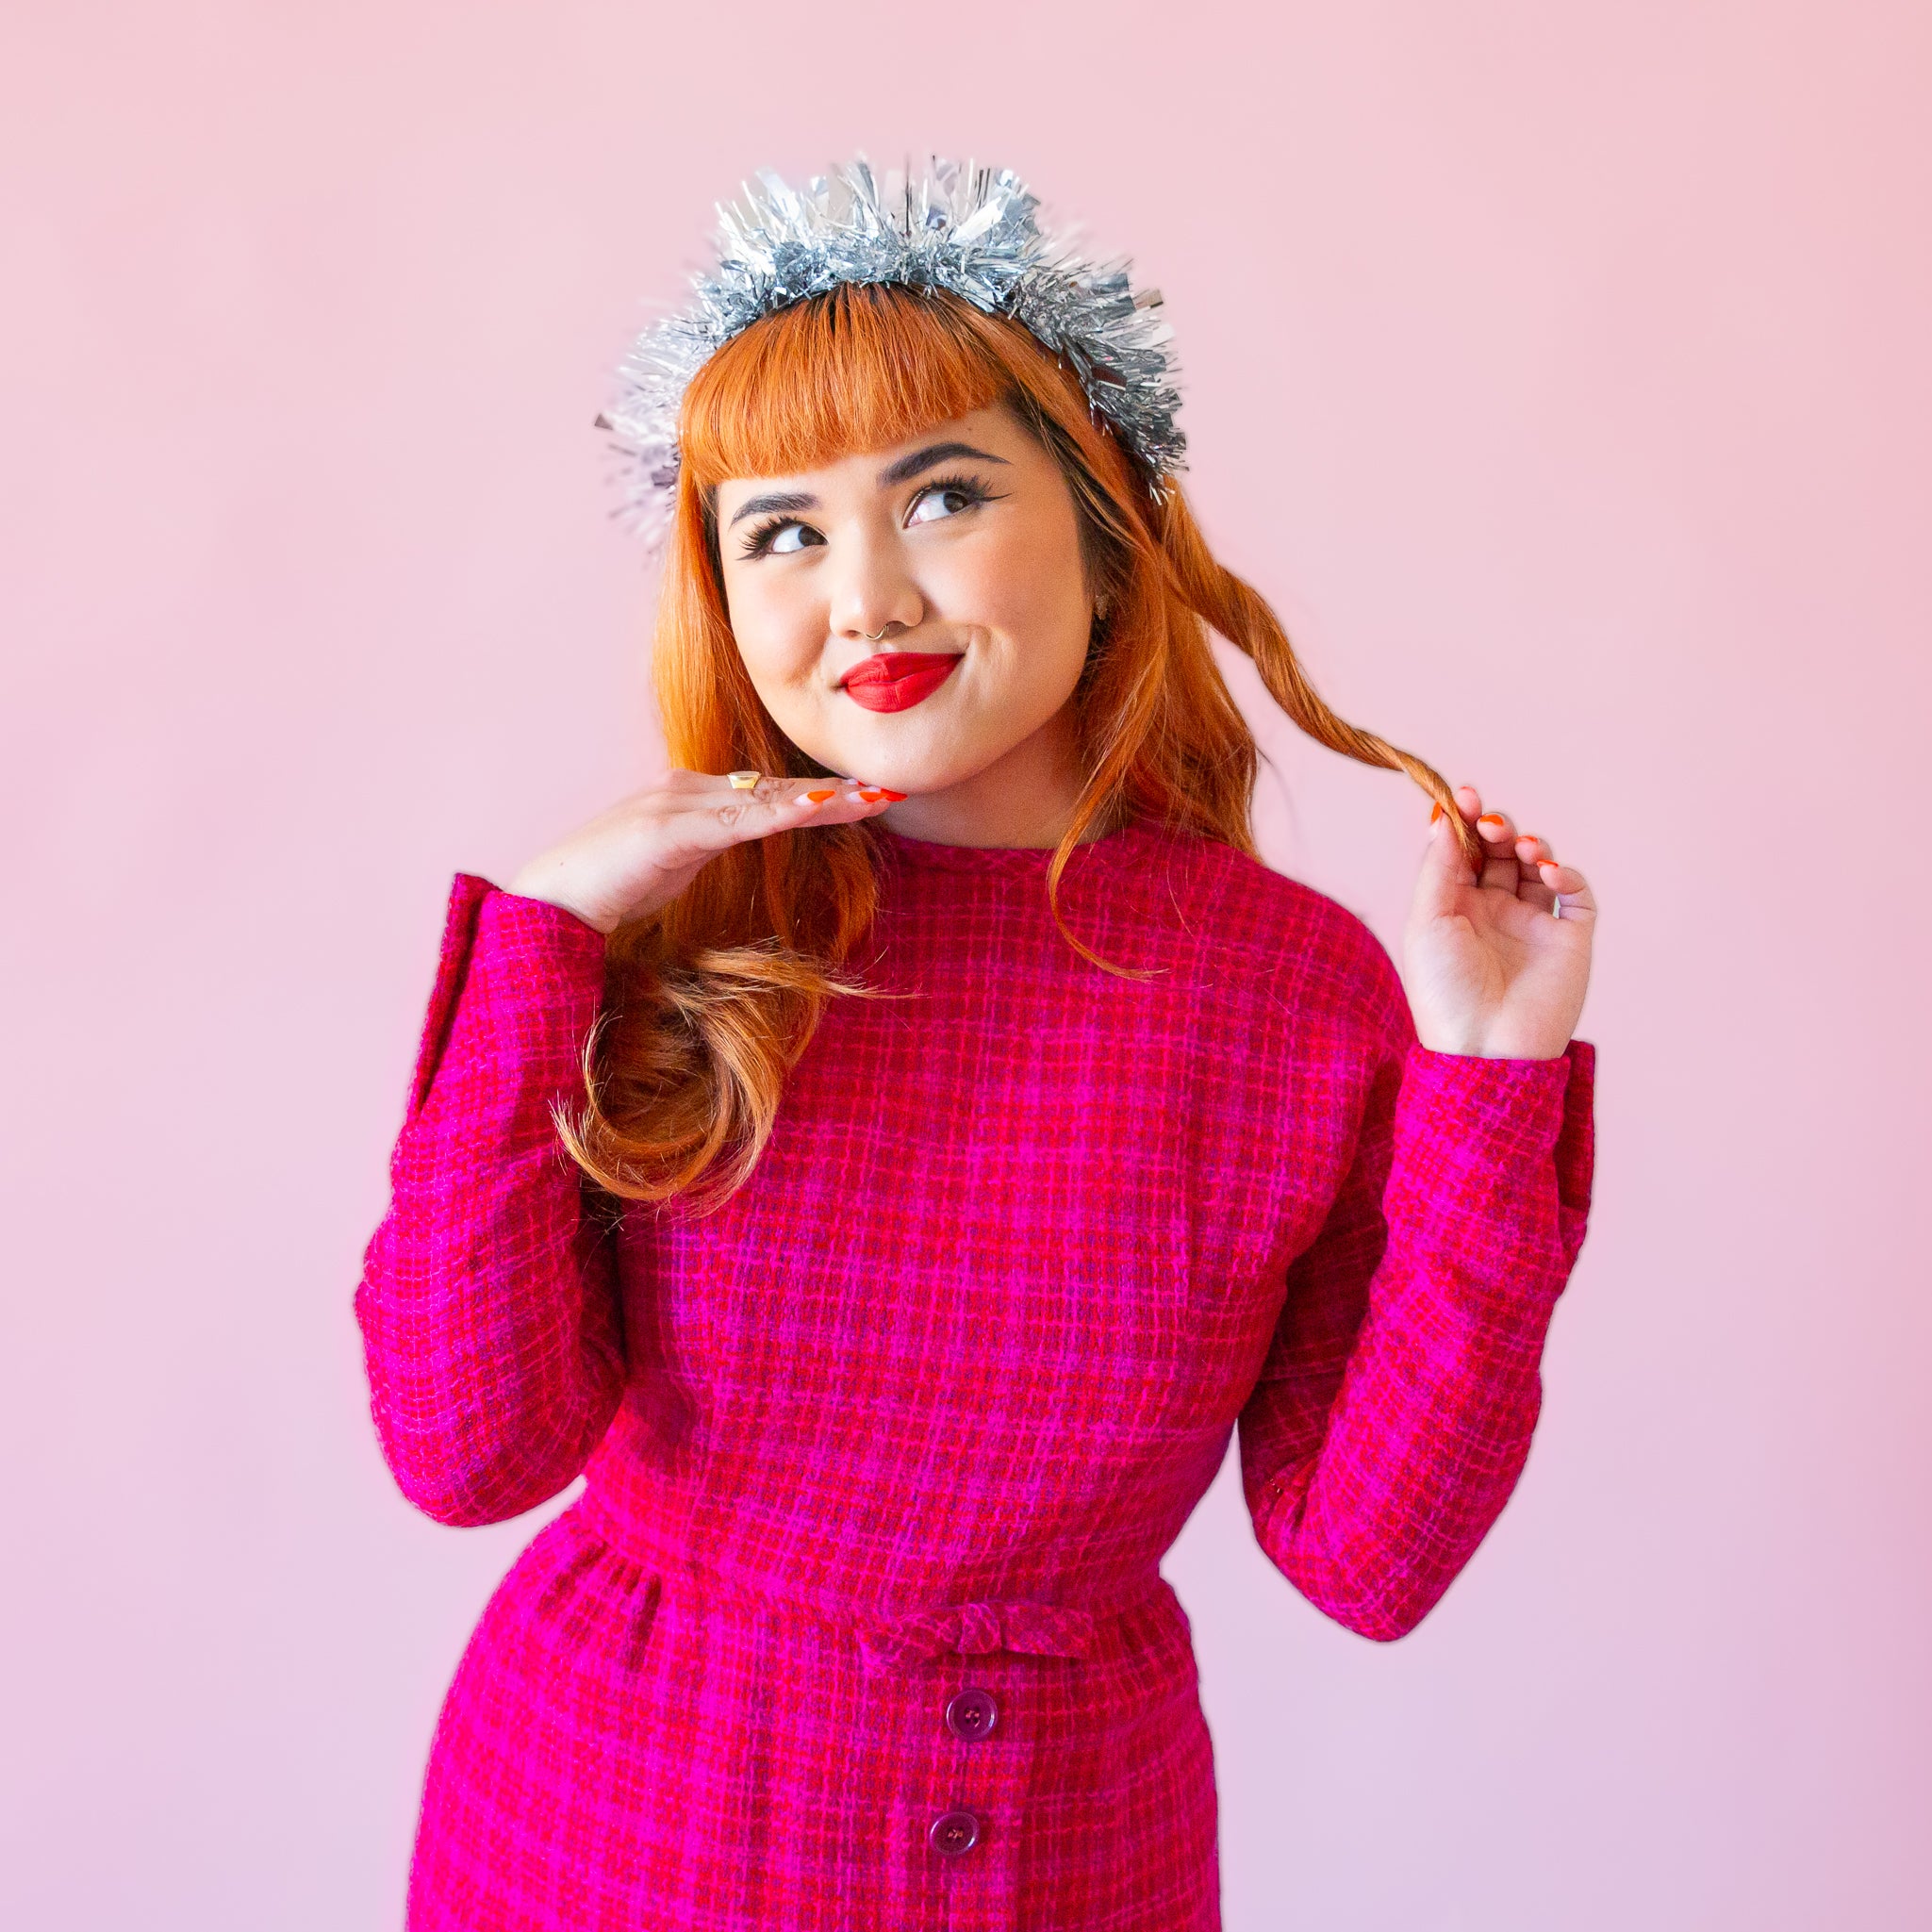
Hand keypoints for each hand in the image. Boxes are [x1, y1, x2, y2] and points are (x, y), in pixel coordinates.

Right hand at [507, 769, 903, 934]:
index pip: (763, 794)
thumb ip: (702, 849)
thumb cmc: (602, 892)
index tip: (863, 799)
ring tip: (868, 798)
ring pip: (762, 798)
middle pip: (772, 789)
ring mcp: (674, 806)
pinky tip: (815, 807)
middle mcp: (684, 790)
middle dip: (832, 793)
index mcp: (687, 800)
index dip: (813, 796)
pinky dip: (779, 812)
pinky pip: (736, 819)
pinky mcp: (667, 830)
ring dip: (820, 799)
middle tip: (886, 792)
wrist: (546, 904)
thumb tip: (735, 843)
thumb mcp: (667, 868)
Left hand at [1401, 785, 1595, 1058]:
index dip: (1465, 821)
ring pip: (1538, 866)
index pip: (1462, 852)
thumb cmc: (1445, 991)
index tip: (1465, 796)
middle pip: (1500, 852)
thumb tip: (1443, 816)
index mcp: (1454, 908)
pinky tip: (1549, 873)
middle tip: (1491, 824)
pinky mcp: (1569, 940)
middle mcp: (1494, 912)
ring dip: (1532, 846)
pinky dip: (1567, 875)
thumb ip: (1438, 868)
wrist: (1485, 1048)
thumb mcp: (1428, 922)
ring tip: (1522, 848)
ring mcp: (1533, 925)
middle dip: (1497, 829)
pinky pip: (1577, 896)